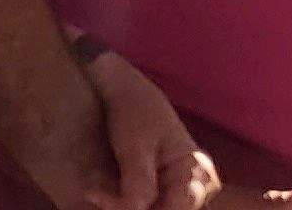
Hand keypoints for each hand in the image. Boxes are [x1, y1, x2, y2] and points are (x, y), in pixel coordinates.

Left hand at [76, 45, 291, 209]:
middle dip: (129, 208)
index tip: (104, 199)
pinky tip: (100, 193)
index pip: (178, 207)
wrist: (126, 93)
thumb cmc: (134, 112)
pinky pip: (149, 204)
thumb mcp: (134, 145)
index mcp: (197, 173)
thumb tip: (135, 209)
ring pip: (155, 209)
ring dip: (123, 205)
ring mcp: (183, 192)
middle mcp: (197, 187)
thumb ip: (137, 180)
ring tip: (94, 192)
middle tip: (94, 195)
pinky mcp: (166, 192)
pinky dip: (124, 202)